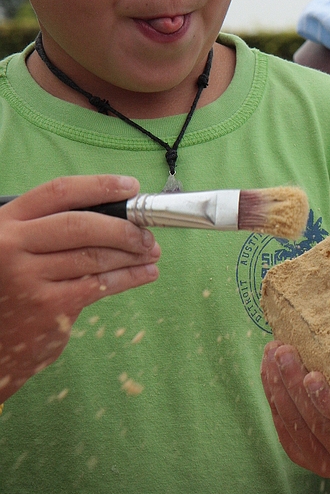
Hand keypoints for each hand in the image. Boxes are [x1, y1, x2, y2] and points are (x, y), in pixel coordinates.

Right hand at [0, 174, 160, 401]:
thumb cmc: (9, 287)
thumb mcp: (16, 247)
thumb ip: (49, 229)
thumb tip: (115, 216)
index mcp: (5, 222)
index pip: (59, 192)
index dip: (100, 186)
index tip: (130, 187)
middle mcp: (12, 246)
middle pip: (81, 225)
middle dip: (122, 227)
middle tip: (146, 233)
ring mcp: (29, 278)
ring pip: (94, 256)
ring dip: (131, 254)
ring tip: (151, 252)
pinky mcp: (48, 307)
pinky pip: (99, 284)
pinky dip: (129, 277)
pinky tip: (145, 273)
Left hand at [260, 334, 329, 478]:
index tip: (311, 375)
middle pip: (318, 423)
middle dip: (294, 385)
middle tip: (282, 350)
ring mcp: (329, 464)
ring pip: (295, 427)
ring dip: (277, 388)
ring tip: (271, 353)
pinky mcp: (306, 458)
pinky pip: (284, 430)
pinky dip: (273, 398)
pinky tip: (268, 369)